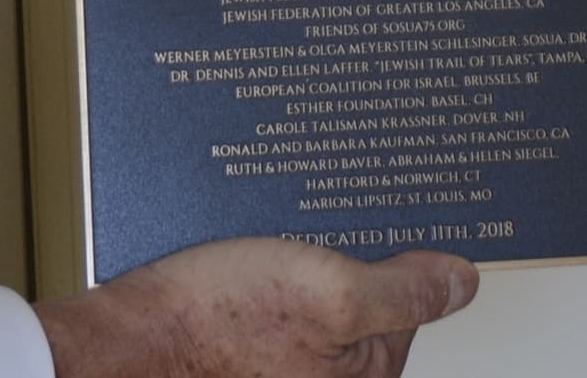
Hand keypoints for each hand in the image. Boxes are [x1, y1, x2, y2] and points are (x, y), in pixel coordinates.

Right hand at [39, 238, 477, 377]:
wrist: (126, 335)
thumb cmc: (215, 321)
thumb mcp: (333, 291)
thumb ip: (405, 290)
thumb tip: (460, 281)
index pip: (410, 309)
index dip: (398, 257)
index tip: (386, 224)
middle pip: (363, 304)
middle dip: (345, 258)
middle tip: (310, 236)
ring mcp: (283, 368)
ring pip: (316, 297)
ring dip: (301, 258)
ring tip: (273, 241)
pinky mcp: (245, 350)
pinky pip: (277, 301)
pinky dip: (267, 269)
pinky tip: (247, 254)